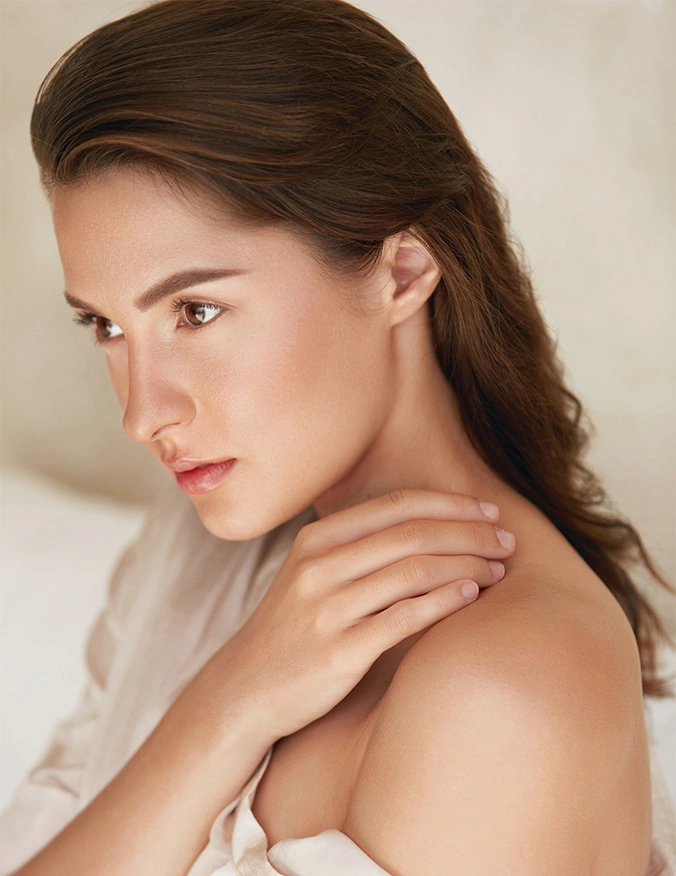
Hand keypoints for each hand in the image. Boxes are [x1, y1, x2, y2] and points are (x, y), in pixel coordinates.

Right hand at [219, 488, 514, 741]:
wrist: (246, 688)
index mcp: (316, 539)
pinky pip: (405, 617)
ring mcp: (327, 609)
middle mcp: (319, 567)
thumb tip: (429, 524)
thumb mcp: (309, 573)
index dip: (450, 503)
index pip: (396, 505)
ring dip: (467, 565)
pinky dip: (445, 601)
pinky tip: (471, 596)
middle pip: (412, 534)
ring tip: (499, 570)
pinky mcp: (339, 652)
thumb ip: (357, 547)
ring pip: (414, 571)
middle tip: (507, 540)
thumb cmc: (291, 627)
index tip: (488, 510)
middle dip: (469, 532)